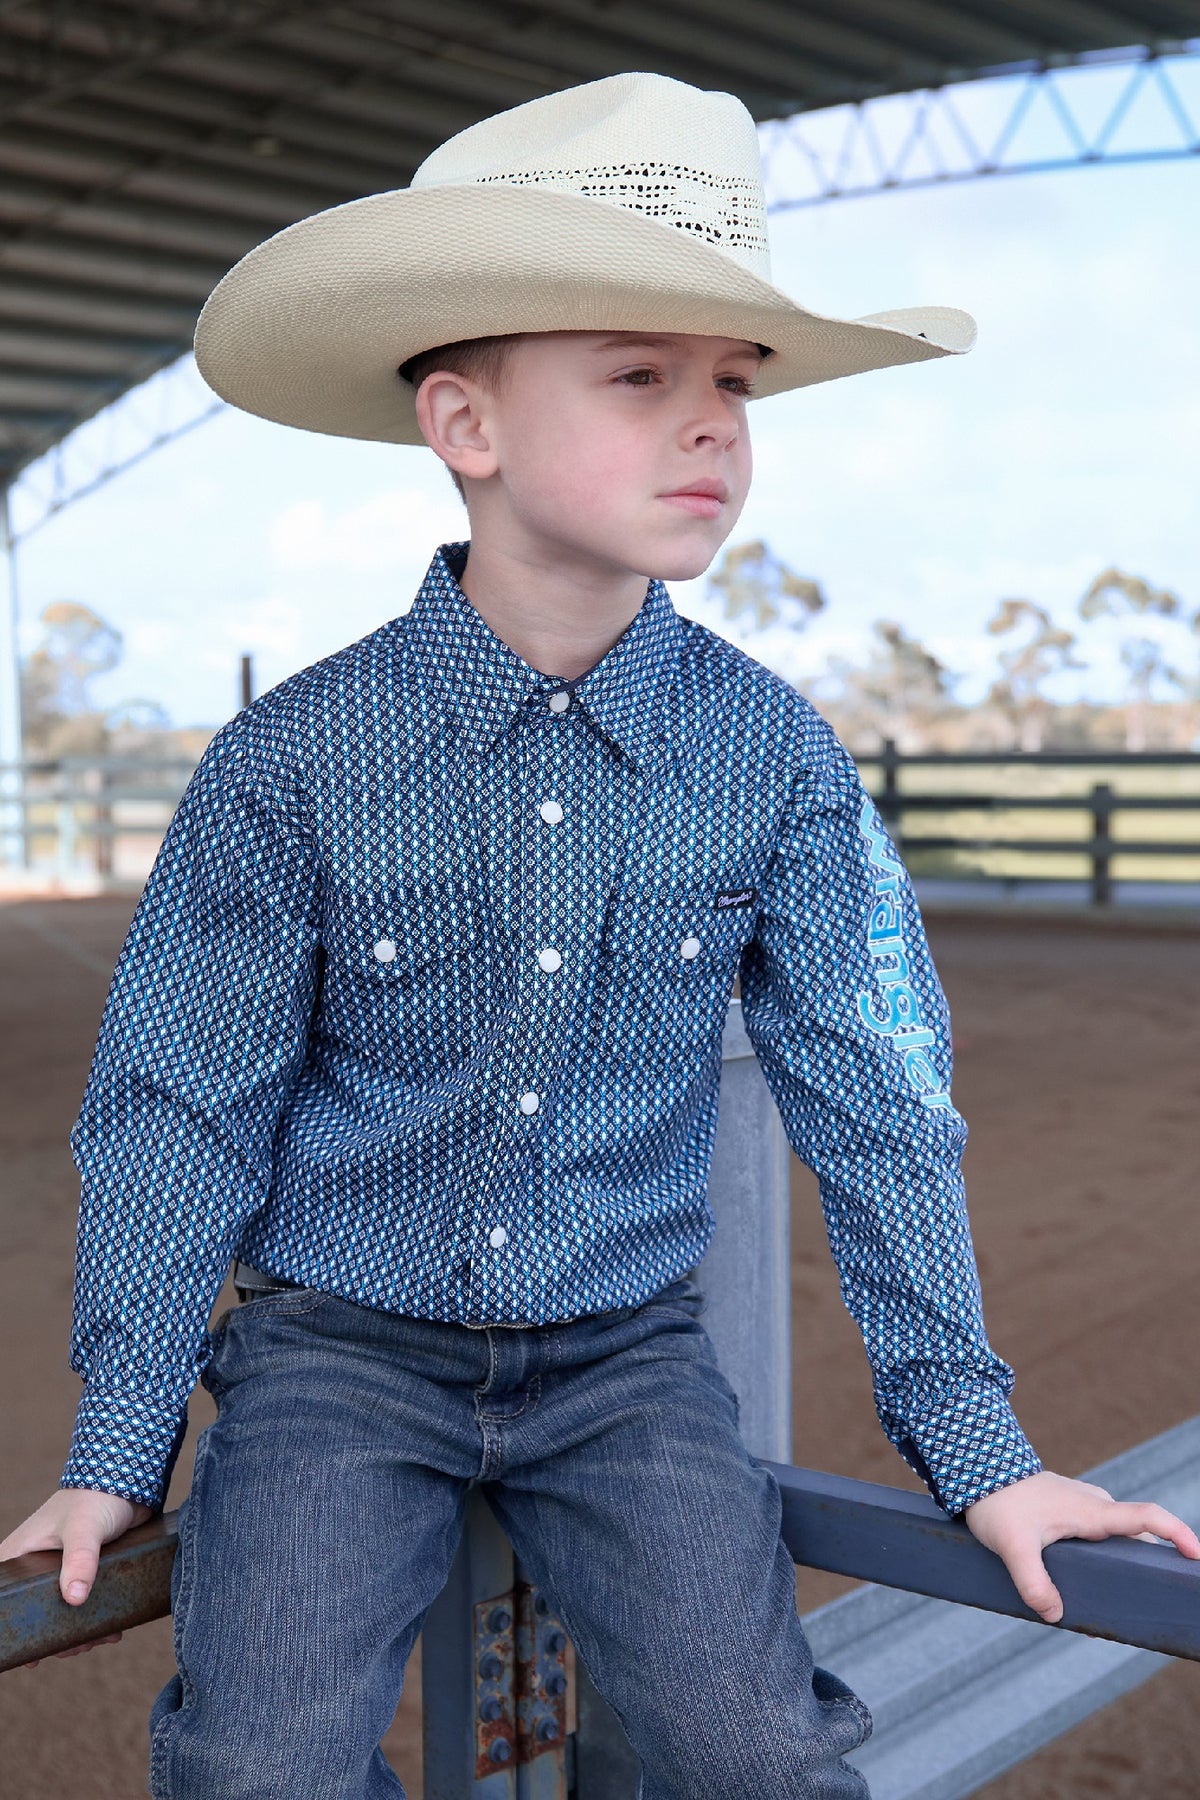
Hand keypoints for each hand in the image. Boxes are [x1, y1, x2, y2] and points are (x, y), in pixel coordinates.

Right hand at [0, 1487, 154, 1667]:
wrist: (130, 1479)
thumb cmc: (96, 1497)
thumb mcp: (85, 1529)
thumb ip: (80, 1560)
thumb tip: (74, 1599)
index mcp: (18, 1556)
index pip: (3, 1600)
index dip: (9, 1628)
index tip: (27, 1656)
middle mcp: (33, 1567)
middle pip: (34, 1616)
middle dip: (54, 1637)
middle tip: (76, 1646)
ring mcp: (58, 1573)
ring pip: (60, 1616)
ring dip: (78, 1633)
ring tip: (100, 1637)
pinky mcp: (83, 1574)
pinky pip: (83, 1607)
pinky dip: (95, 1622)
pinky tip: (112, 1632)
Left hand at [964, 1469, 1199, 1623]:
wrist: (976, 1470)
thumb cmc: (998, 1504)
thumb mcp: (1012, 1547)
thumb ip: (1032, 1583)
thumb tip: (1056, 1615)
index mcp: (1092, 1511)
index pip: (1146, 1516)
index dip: (1176, 1533)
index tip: (1195, 1555)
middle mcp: (1095, 1505)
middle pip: (1137, 1535)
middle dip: (1154, 1562)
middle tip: (1161, 1597)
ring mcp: (1083, 1506)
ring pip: (1117, 1535)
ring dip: (1127, 1559)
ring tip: (1125, 1599)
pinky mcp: (1070, 1510)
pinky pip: (1100, 1533)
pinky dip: (1108, 1553)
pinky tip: (1094, 1580)